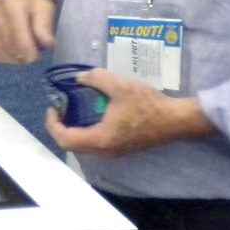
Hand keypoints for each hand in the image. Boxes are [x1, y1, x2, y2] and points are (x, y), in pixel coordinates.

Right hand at [0, 0, 56, 64]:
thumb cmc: (35, 1)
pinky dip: (4, 58)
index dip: (25, 48)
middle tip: (33, 57)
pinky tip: (15, 54)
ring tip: (25, 56)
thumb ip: (45, 25)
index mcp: (10, 0)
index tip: (35, 57)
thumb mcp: (46, 7)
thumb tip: (46, 44)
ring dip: (12, 58)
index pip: (15, 30)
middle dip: (20, 54)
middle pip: (6, 42)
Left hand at [46, 68, 214, 156]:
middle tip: (60, 108)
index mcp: (101, 139)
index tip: (53, 107)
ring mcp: (115, 152)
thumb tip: (79, 78)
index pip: (66, 139)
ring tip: (73, 110)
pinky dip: (87, 132)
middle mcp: (106, 151)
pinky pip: (96, 144)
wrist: (176, 120)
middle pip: (72, 145)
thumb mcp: (119, 85)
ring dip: (74, 130)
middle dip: (61, 127)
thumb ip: (95, 78)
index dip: (53, 124)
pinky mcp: (123, 148)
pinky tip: (92, 114)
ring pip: (85, 147)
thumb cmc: (147, 104)